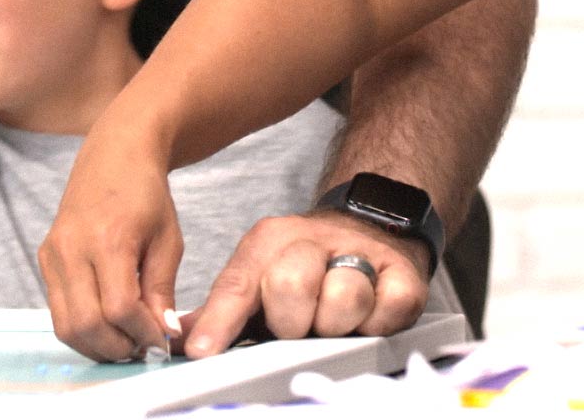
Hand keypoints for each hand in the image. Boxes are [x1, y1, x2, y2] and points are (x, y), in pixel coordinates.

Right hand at [41, 152, 183, 361]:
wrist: (114, 156)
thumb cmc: (147, 194)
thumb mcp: (169, 240)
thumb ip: (162, 289)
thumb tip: (164, 334)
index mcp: (108, 239)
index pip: (118, 308)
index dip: (141, 333)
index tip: (161, 340)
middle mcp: (72, 249)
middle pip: (85, 324)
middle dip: (117, 347)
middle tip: (142, 347)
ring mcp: (53, 254)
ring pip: (65, 325)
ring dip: (96, 345)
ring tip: (126, 341)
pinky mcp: (45, 259)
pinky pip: (57, 309)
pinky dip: (82, 328)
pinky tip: (108, 324)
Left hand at [182, 210, 429, 358]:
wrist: (372, 231)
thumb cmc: (306, 269)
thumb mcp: (259, 277)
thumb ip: (222, 309)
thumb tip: (181, 340)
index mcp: (269, 242)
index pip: (239, 283)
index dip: (221, 320)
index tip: (204, 352)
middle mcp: (312, 240)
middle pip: (290, 286)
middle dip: (291, 321)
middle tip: (299, 326)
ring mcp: (360, 254)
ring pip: (342, 298)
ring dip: (335, 322)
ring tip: (333, 319)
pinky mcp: (402, 276)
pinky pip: (387, 310)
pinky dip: (376, 323)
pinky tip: (368, 317)